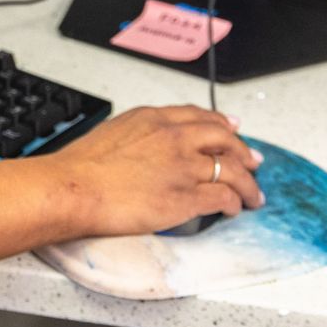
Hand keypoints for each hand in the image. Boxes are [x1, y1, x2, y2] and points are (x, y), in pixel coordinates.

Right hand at [48, 104, 263, 235]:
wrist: (74, 188)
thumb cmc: (81, 167)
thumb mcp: (112, 132)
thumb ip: (137, 134)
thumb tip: (142, 145)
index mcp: (154, 119)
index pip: (199, 117)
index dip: (221, 124)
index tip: (231, 128)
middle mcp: (175, 138)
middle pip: (224, 139)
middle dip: (243, 151)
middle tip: (253, 161)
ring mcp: (184, 167)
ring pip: (232, 170)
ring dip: (247, 183)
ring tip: (253, 194)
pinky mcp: (187, 197)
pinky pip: (225, 197)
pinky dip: (235, 203)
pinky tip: (235, 209)